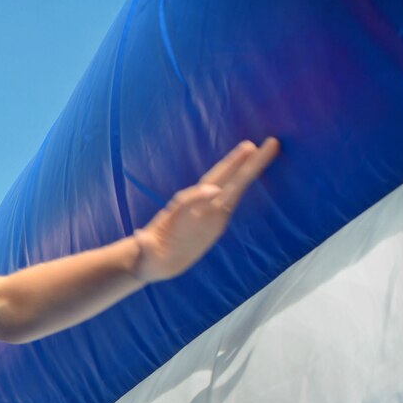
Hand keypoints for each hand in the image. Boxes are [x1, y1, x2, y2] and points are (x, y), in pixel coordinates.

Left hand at [132, 136, 279, 281]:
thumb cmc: (146, 257)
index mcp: (176, 215)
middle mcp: (194, 207)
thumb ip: (142, 246)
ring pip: (230, 185)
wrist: (152, 257)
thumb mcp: (142, 254)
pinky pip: (234, 197)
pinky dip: (245, 181)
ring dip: (246, 167)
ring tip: (263, 147)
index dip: (199, 197)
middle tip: (256, 144)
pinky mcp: (216, 218)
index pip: (189, 202)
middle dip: (235, 165)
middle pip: (217, 182)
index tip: (213, 192)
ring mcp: (207, 210)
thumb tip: (139, 237)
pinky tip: (257, 167)